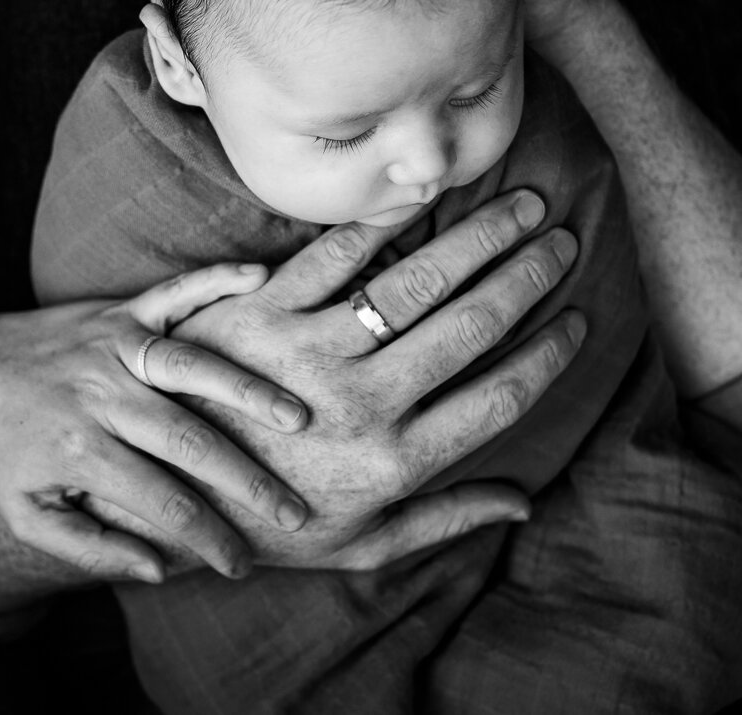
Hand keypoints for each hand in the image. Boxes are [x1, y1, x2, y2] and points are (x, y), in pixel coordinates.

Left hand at [0, 262, 311, 581]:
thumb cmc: (4, 451)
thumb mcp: (28, 516)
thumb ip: (90, 548)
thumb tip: (158, 570)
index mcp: (79, 450)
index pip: (160, 502)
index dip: (206, 538)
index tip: (242, 564)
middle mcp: (100, 396)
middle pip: (187, 440)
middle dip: (247, 480)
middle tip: (295, 512)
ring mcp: (113, 346)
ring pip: (191, 367)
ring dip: (248, 390)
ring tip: (298, 416)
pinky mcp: (120, 310)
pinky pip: (174, 292)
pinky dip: (215, 280)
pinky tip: (260, 276)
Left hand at [86, 190, 585, 570]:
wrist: (162, 493)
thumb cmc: (273, 525)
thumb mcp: (363, 544)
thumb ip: (445, 520)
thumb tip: (525, 501)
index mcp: (396, 461)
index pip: (499, 396)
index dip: (549, 354)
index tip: (579, 320)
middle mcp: (362, 403)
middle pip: (469, 325)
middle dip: (527, 276)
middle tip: (562, 241)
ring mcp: (309, 351)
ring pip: (413, 281)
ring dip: (477, 238)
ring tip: (522, 207)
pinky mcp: (259, 312)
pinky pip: (329, 254)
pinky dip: (379, 222)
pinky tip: (420, 196)